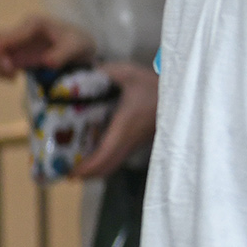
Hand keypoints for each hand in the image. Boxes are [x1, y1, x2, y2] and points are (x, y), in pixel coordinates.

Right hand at [0, 14, 95, 78]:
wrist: (79, 47)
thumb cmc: (78, 42)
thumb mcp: (77, 47)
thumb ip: (62, 54)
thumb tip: (47, 63)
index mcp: (34, 24)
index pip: (10, 33)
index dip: (2, 47)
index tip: (8, 65)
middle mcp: (20, 30)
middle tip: (11, 72)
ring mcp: (15, 43)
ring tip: (13, 77)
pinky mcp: (14, 55)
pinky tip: (14, 78)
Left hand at [77, 62, 158, 177]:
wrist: (181, 95)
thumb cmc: (154, 85)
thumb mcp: (129, 73)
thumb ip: (105, 72)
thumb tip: (82, 74)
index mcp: (125, 125)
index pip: (105, 154)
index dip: (88, 167)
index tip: (72, 172)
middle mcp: (130, 139)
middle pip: (108, 166)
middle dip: (87, 173)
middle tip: (66, 172)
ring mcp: (136, 142)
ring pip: (114, 164)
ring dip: (96, 170)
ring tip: (76, 167)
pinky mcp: (138, 141)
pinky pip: (119, 157)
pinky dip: (105, 162)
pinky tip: (93, 155)